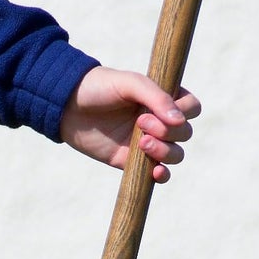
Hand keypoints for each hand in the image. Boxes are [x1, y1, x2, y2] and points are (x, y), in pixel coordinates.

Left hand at [59, 66, 200, 182]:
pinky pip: (159, 173)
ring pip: (176, 154)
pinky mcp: (133, 162)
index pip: (191, 108)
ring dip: (165, 151)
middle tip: (139, 122)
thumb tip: (179, 122)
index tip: (161, 111)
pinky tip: (155, 171)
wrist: (67, 107)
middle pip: (185, 133)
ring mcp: (148, 142)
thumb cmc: (99, 88)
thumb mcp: (129, 83)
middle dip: (168, 131)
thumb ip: (156, 96)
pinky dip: (163, 175)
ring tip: (141, 143)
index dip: (184, 112)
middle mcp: (159, 121)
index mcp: (162, 98)